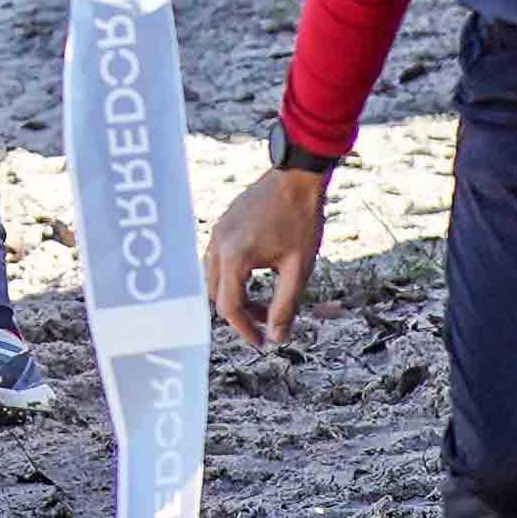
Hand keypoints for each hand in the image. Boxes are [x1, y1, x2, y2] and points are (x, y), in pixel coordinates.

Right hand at [205, 163, 331, 354]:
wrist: (297, 175)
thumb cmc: (301, 218)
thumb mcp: (299, 268)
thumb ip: (286, 305)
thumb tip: (278, 336)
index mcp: (234, 255)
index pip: (229, 307)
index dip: (245, 330)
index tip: (264, 342)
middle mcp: (217, 244)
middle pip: (217, 295)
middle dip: (240, 315)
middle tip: (267, 324)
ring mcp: (217, 233)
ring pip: (215, 279)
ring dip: (236, 296)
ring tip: (264, 303)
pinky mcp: (223, 226)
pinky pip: (219, 261)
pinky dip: (234, 278)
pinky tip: (258, 279)